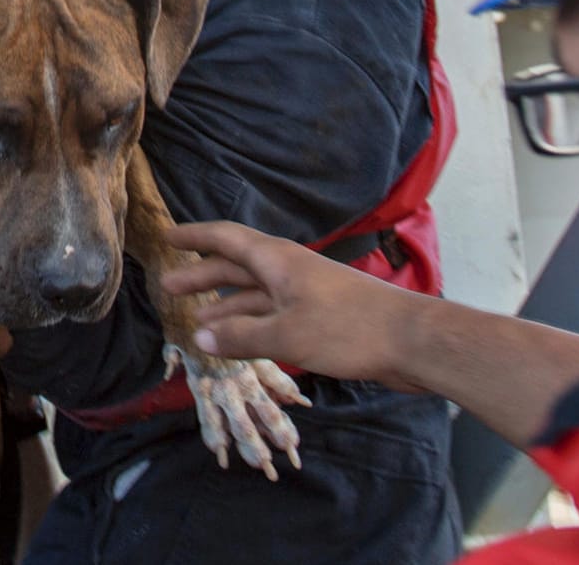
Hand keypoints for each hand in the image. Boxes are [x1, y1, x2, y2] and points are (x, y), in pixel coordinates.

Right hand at [164, 221, 429, 391]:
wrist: (412, 341)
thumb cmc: (349, 329)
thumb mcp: (287, 334)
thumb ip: (241, 336)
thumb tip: (199, 337)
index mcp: (278, 261)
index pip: (226, 239)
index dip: (195, 237)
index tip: (167, 236)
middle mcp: (289, 270)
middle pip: (237, 267)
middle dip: (203, 275)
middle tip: (169, 287)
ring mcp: (306, 293)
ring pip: (255, 294)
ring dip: (226, 305)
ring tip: (197, 322)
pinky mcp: (321, 317)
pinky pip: (274, 314)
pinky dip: (252, 325)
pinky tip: (239, 342)